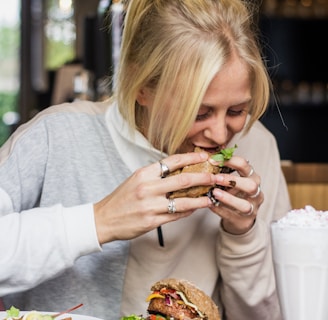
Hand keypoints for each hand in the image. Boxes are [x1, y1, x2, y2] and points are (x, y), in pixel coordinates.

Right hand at [94, 151, 217, 243]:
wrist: (104, 219)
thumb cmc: (121, 198)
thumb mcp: (136, 180)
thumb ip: (156, 175)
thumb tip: (178, 171)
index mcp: (144, 173)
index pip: (173, 161)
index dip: (192, 157)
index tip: (205, 156)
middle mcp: (148, 187)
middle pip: (183, 180)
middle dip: (204, 177)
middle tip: (217, 177)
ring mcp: (150, 205)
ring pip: (184, 201)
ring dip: (201, 199)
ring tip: (212, 197)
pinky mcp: (152, 221)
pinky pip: (176, 215)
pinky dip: (188, 211)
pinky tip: (195, 208)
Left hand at [209, 156, 262, 234]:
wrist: (239, 217)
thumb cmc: (233, 193)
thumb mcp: (231, 180)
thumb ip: (222, 171)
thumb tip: (205, 157)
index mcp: (252, 177)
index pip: (244, 165)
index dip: (229, 161)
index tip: (212, 160)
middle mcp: (255, 192)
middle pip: (251, 185)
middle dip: (233, 181)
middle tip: (216, 178)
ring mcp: (252, 208)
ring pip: (244, 204)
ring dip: (228, 198)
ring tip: (214, 193)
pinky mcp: (244, 221)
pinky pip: (232, 216)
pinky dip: (220, 210)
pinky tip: (210, 204)